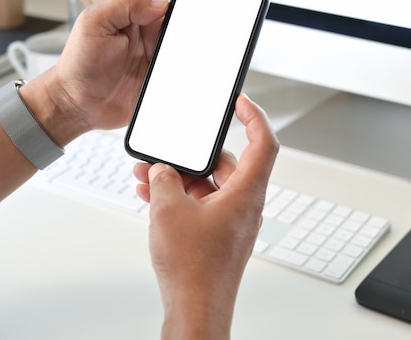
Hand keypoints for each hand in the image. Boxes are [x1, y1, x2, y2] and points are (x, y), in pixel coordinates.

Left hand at [22, 0, 217, 145]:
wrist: (79, 104)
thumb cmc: (79, 63)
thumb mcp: (93, 23)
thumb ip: (124, 5)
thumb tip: (161, 3)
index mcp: (135, 8)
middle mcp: (151, 28)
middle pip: (187, 6)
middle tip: (219, 0)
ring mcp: (161, 52)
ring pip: (193, 37)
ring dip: (205, 35)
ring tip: (214, 35)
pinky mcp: (166, 76)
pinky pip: (190, 67)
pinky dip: (200, 65)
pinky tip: (206, 64)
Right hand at [133, 94, 278, 338]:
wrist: (195, 309)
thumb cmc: (194, 268)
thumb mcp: (168, 210)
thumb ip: (164, 180)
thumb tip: (163, 170)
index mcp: (247, 193)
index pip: (264, 142)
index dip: (254, 116)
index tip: (240, 101)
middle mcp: (244, 204)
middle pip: (224, 163)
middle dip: (190, 157)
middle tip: (163, 155)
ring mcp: (231, 220)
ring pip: (208, 185)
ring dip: (179, 178)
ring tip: (146, 178)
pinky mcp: (218, 233)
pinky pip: (201, 204)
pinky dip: (180, 197)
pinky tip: (151, 197)